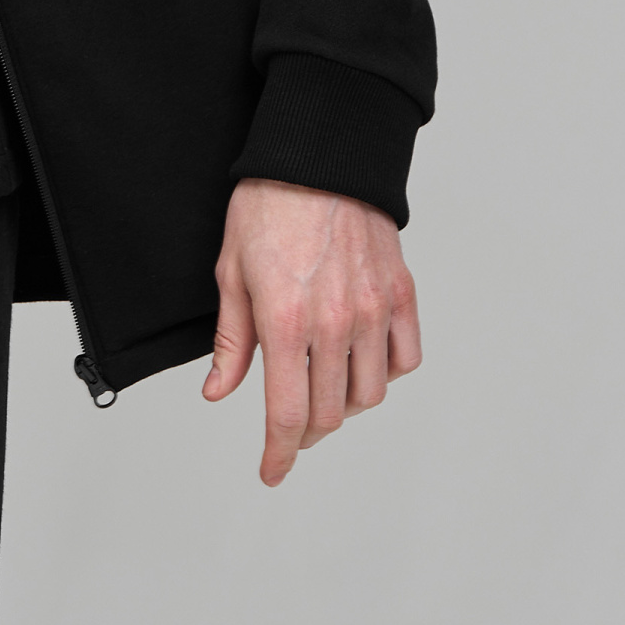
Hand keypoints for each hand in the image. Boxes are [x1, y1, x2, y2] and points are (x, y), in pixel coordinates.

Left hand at [202, 177, 419, 484]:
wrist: (318, 154)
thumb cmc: (267, 205)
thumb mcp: (231, 272)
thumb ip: (231, 341)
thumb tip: (219, 392)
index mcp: (286, 321)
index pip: (288, 414)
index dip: (279, 454)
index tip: (272, 471)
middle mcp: (335, 323)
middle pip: (330, 413)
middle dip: (306, 435)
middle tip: (291, 433)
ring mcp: (373, 310)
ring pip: (370, 393)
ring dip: (345, 407)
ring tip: (323, 392)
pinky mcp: (401, 293)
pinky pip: (405, 358)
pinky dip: (386, 373)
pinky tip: (361, 364)